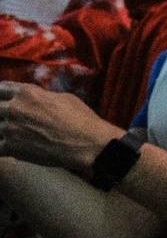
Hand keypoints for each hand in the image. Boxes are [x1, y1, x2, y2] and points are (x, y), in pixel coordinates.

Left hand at [0, 81, 120, 170]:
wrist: (87, 144)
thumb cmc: (82, 119)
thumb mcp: (64, 98)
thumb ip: (43, 97)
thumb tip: (38, 99)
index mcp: (27, 92)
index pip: (2, 88)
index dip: (3, 95)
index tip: (6, 100)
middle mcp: (14, 108)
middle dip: (2, 113)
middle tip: (12, 121)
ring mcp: (10, 128)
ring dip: (2, 132)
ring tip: (14, 136)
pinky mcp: (10, 147)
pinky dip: (3, 148)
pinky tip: (12, 149)